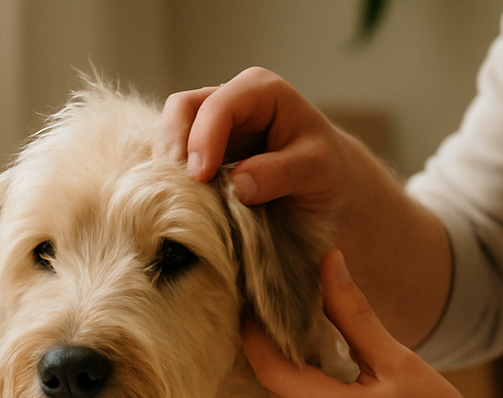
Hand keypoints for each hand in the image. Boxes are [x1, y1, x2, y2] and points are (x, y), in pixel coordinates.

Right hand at [159, 67, 350, 218]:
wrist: (329, 191)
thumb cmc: (327, 173)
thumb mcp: (316, 170)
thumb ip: (279, 173)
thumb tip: (236, 185)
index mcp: (260, 92)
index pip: (218, 105)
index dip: (203, 138)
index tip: (201, 176)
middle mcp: (232, 103)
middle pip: (183, 110)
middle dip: (176, 145)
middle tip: (180, 184)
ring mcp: (215, 130)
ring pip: (174, 135)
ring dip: (172, 165)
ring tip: (179, 195)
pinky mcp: (207, 157)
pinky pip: (180, 162)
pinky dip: (177, 180)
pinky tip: (185, 202)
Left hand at [243, 249, 498, 397]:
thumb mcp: (400, 361)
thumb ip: (355, 314)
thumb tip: (327, 264)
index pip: (270, 369)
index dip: (253, 332)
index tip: (252, 297)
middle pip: (271, 384)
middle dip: (264, 343)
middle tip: (267, 301)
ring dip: (281, 363)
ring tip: (287, 322)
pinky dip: (298, 383)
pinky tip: (311, 358)